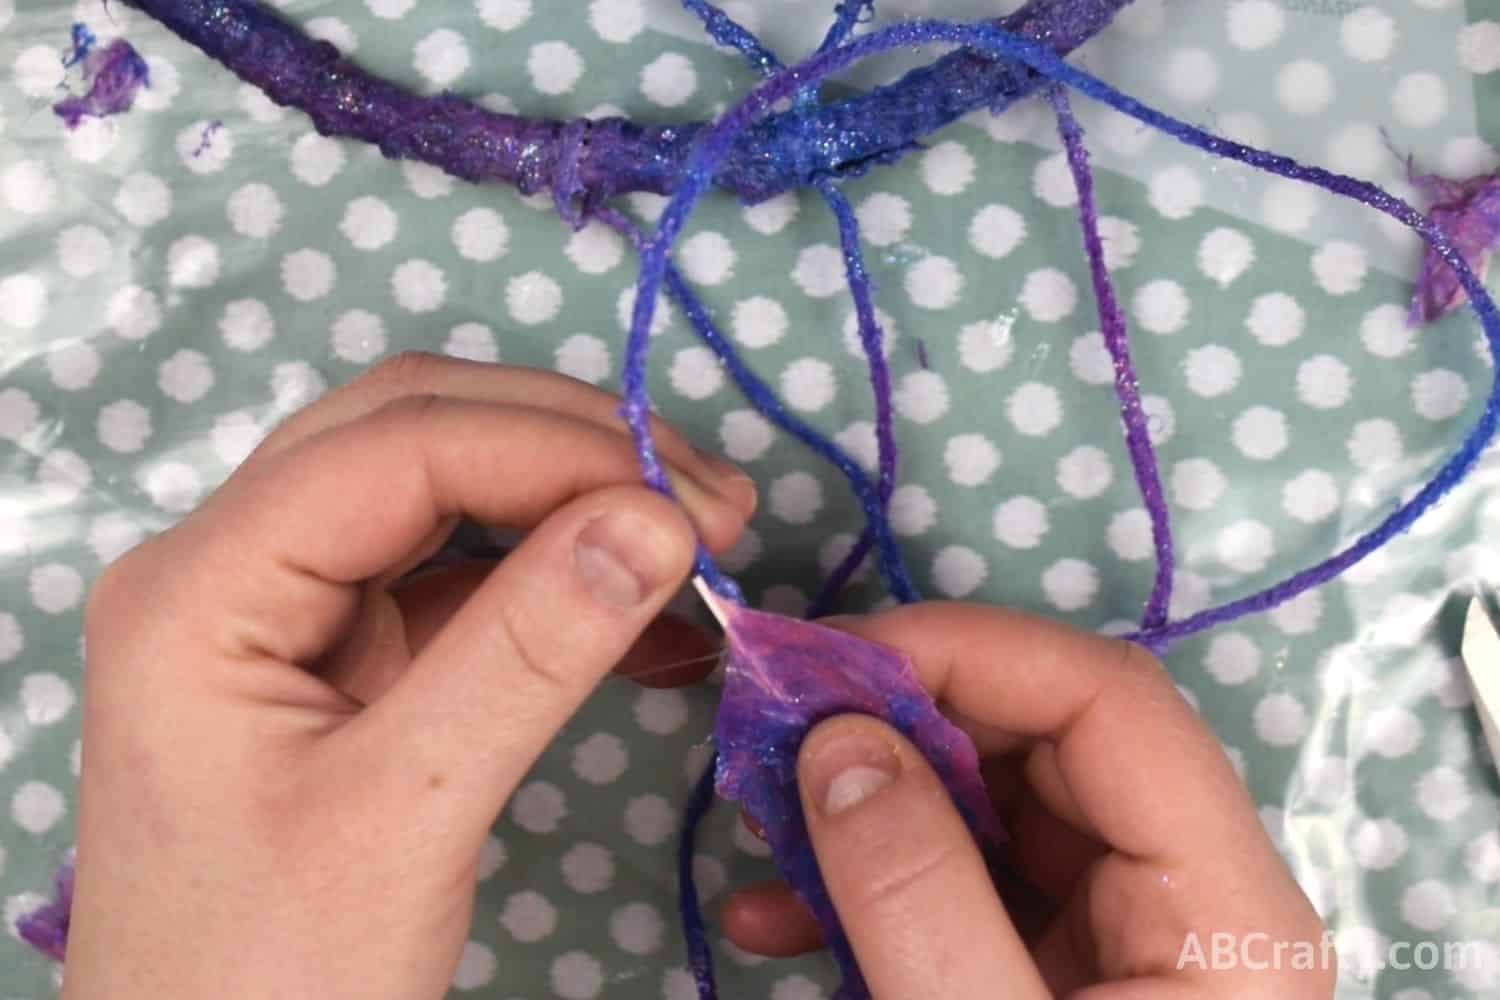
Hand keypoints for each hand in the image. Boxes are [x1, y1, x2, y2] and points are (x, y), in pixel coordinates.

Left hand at [61, 354, 754, 999]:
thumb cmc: (270, 975)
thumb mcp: (404, 813)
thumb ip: (528, 651)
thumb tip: (655, 520)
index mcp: (203, 585)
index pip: (397, 447)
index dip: (556, 447)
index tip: (690, 503)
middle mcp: (234, 566)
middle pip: (416, 433)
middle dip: (570, 448)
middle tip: (704, 503)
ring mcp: (290, 609)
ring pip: (446, 492)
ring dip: (574, 503)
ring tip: (695, 543)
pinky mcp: (345, 659)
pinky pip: (463, 579)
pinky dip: (559, 582)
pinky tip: (652, 618)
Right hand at [722, 604, 1333, 998]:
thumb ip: (917, 898)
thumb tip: (838, 740)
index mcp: (1224, 907)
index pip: (1111, 704)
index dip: (972, 653)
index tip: (832, 661)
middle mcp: (1183, 896)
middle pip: (1048, 740)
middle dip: (902, 717)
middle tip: (775, 723)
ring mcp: (1114, 933)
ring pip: (992, 803)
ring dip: (869, 794)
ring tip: (759, 815)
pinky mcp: (1049, 970)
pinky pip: (960, 880)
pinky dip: (863, 876)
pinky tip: (773, 914)